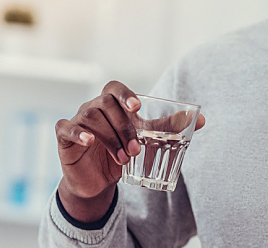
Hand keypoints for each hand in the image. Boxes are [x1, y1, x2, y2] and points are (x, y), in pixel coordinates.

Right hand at [55, 81, 204, 221]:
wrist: (98, 180)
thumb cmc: (121, 151)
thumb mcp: (145, 138)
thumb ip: (169, 127)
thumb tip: (203, 120)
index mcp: (112, 103)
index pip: (114, 88)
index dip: (125, 94)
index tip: (138, 107)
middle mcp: (93, 107)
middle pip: (105, 104)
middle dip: (124, 127)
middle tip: (136, 149)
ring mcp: (78, 120)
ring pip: (91, 117)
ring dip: (110, 137)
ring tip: (124, 158)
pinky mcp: (64, 137)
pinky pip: (66, 128)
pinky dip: (79, 133)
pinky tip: (90, 141)